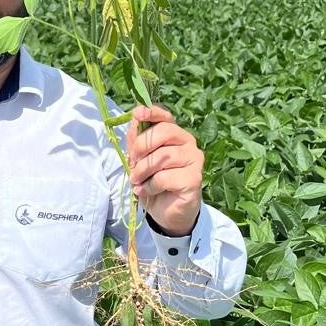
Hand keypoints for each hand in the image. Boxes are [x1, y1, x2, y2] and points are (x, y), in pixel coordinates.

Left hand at [127, 105, 202, 237]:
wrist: (167, 213)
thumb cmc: (154, 183)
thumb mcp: (139, 161)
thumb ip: (136, 140)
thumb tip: (134, 118)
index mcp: (175, 135)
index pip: (165, 117)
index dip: (152, 112)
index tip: (138, 114)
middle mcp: (188, 143)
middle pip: (164, 132)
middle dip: (141, 146)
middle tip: (132, 163)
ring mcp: (194, 160)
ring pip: (163, 156)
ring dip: (142, 170)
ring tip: (136, 181)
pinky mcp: (194, 179)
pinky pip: (165, 177)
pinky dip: (149, 186)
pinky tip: (146, 191)